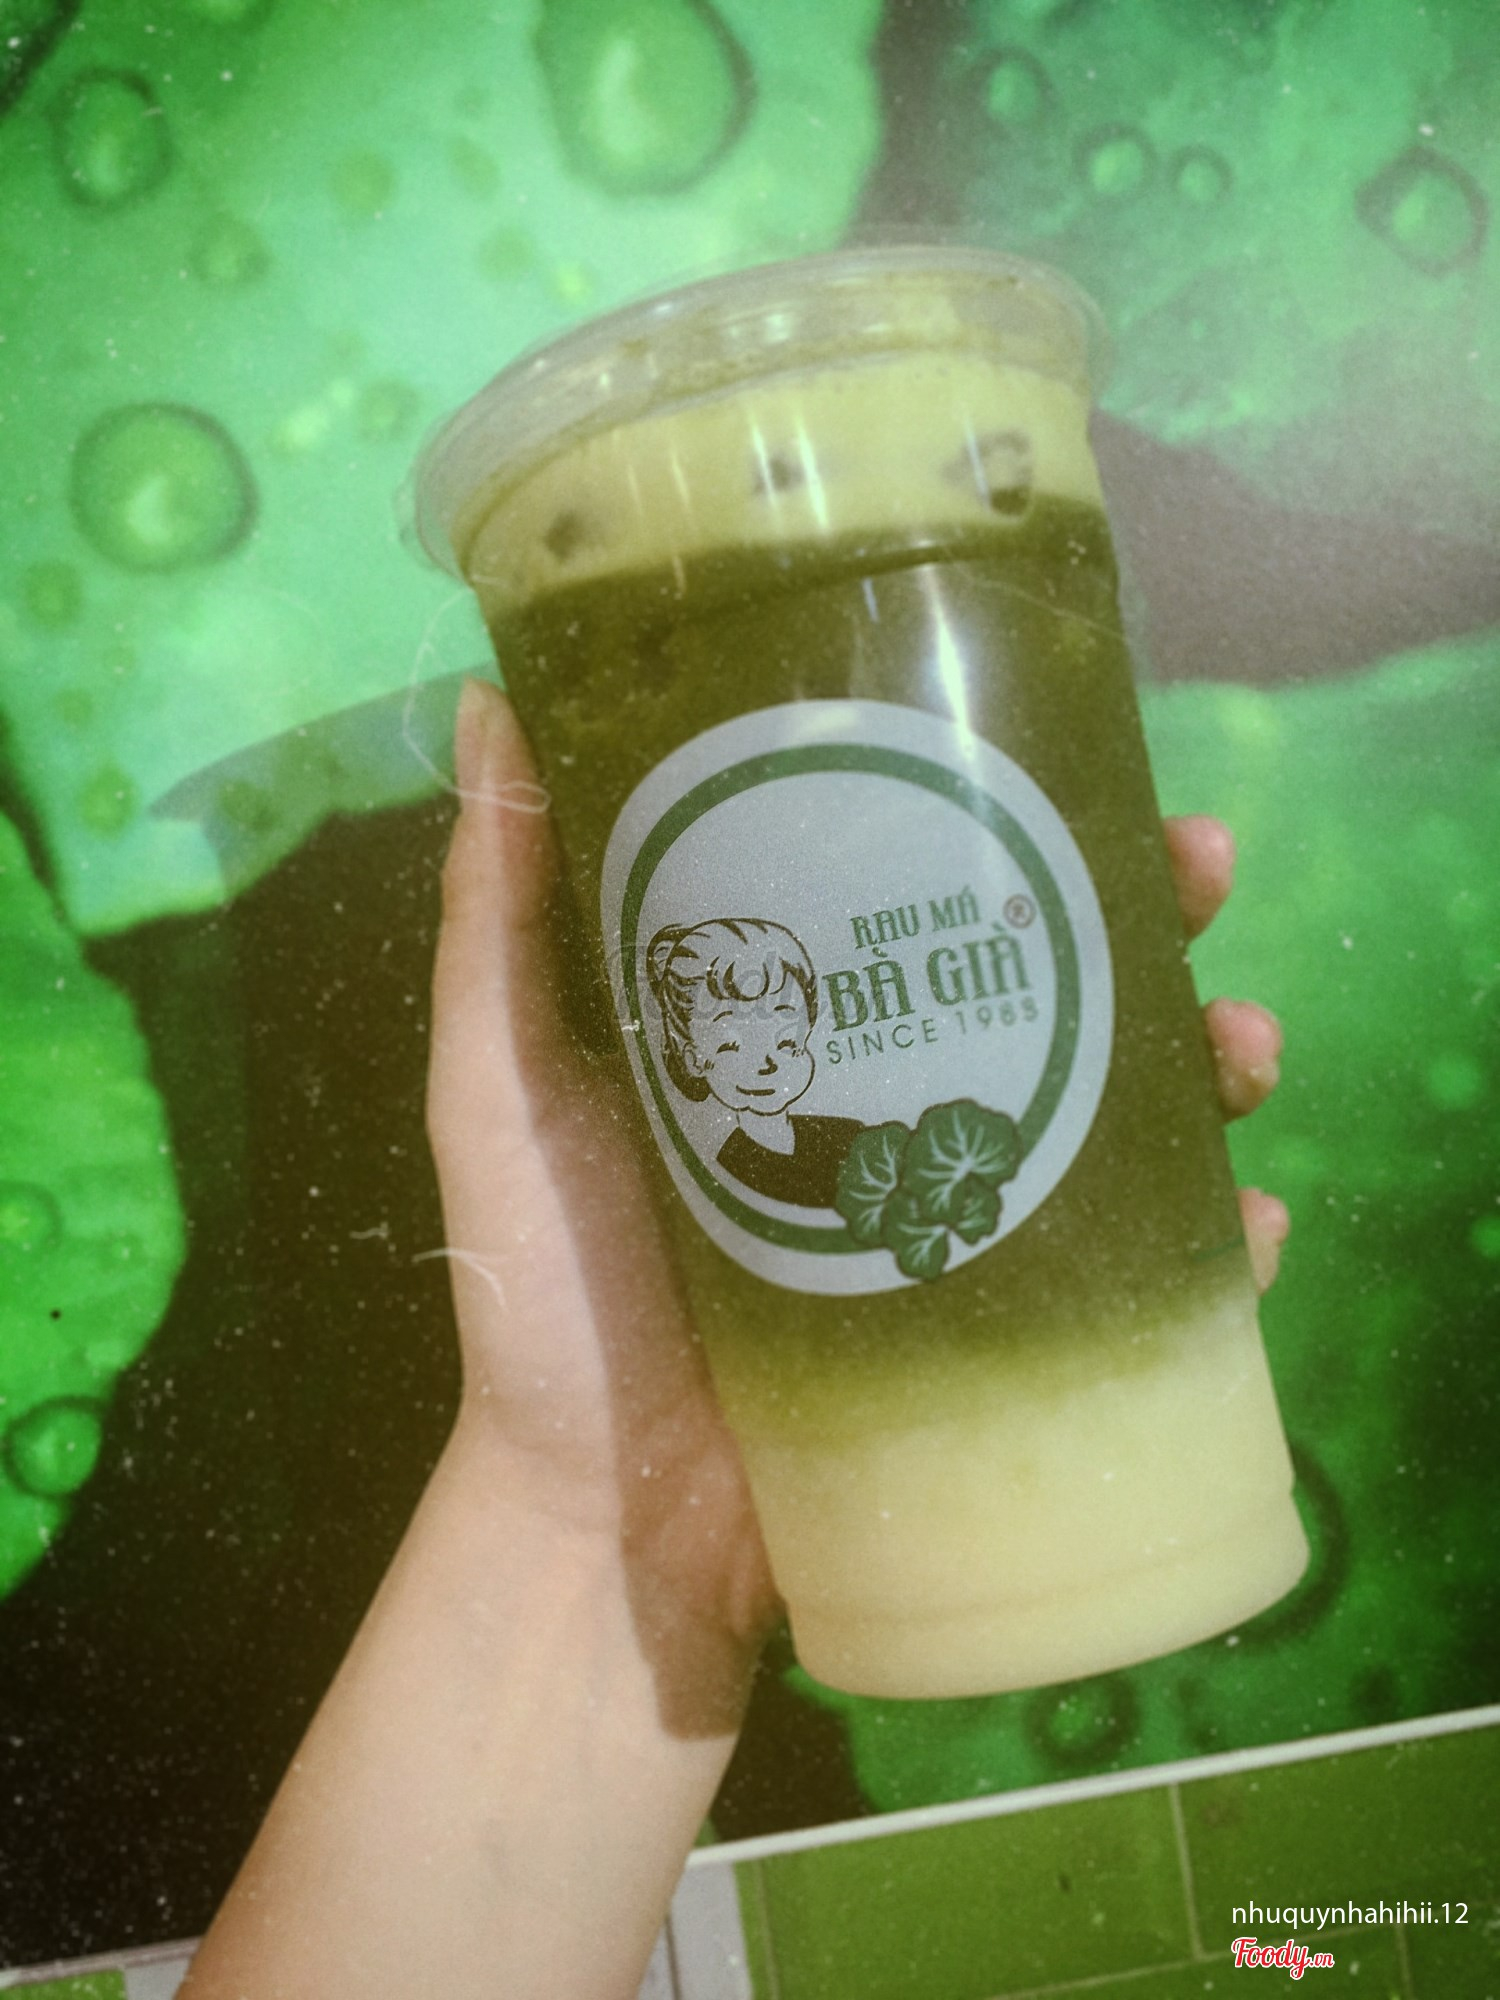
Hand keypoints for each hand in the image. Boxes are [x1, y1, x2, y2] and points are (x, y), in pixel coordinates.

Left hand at [427, 682, 1290, 1722]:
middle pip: (1052, 982)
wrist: (601, 1519)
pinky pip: (1142, 1281)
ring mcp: (964, 1221)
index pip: (919, 888)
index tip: (1065, 745)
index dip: (1002, 811)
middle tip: (1199, 875)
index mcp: (801, 1029)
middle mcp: (899, 1104)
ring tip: (1241, 1049)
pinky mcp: (1006, 1338)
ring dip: (1209, 1065)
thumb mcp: (501, 1081)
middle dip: (1146, 918)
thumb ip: (498, 912)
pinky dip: (1215, 1250)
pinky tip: (1251, 1224)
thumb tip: (489, 695)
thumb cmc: (546, 1289)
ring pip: (1124, 1114)